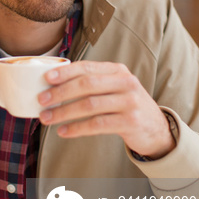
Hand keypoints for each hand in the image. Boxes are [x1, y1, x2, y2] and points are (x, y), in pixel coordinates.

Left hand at [38, 61, 175, 159]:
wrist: (156, 128)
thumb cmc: (125, 105)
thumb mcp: (114, 88)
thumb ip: (92, 82)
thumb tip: (53, 84)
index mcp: (117, 70)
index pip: (87, 67)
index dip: (65, 72)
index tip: (46, 78)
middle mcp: (125, 82)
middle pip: (87, 85)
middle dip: (61, 92)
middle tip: (42, 100)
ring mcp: (129, 102)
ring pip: (89, 105)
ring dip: (64, 112)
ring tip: (47, 118)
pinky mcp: (130, 122)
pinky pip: (97, 124)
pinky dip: (77, 128)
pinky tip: (64, 131)